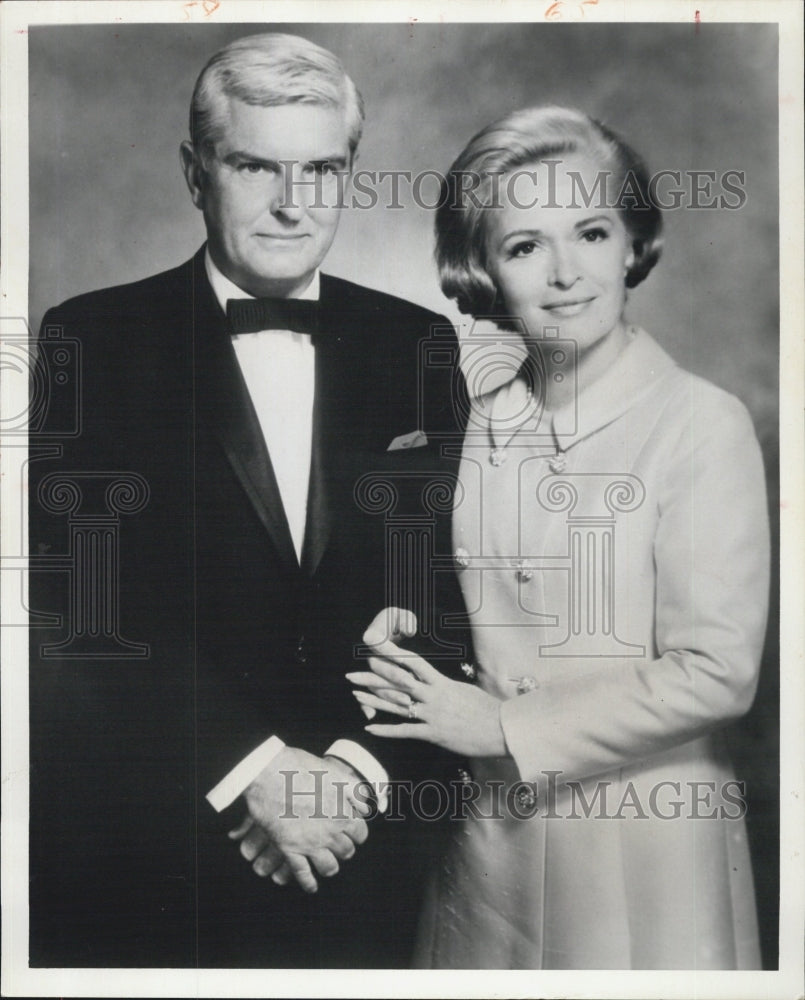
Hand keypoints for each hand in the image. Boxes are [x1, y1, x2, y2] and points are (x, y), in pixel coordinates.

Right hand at [228, 748, 371, 892]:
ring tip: (328, 865)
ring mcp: (309, 844)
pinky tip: (311, 887)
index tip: (354, 833)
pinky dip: (308, 883)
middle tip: (340, 846)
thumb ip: (354, 791)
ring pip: (328, 867)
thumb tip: (366, 806)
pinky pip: (302, 874)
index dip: (358, 834)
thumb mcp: (335, 773)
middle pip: (346, 851)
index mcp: (343, 814)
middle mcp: (329, 833)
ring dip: (331, 867)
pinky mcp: (288, 849)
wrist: (269, 774)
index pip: (360, 834)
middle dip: (345, 849)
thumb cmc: (301, 769)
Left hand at [346, 609, 506, 757]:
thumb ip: (445, 687)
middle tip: (353, 673)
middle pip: (398, 682)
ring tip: (355, 695)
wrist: (502, 729)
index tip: (375, 649)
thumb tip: (433, 682)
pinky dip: (386, 730)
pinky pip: (405, 731)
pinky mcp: (433, 734)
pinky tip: (370, 728)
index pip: (413, 663)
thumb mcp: (464, 690)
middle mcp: (433, 696)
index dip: (392, 655)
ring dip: (373, 700)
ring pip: (397, 705)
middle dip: (373, 677)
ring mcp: (432, 715)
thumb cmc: (487, 709)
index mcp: (442, 683)